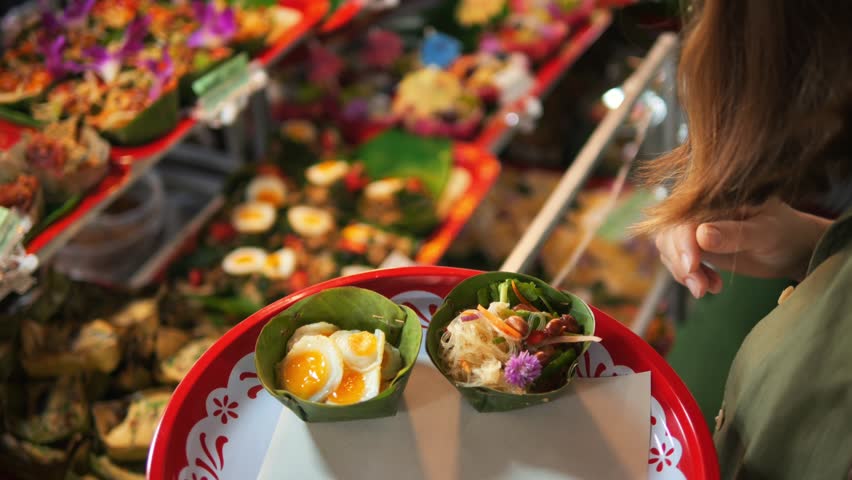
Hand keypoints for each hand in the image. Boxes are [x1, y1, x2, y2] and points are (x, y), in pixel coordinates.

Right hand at [654, 198, 831, 297]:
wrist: (793, 247)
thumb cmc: (786, 232)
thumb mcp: (765, 232)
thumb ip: (735, 234)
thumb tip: (702, 235)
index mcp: (715, 198)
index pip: (685, 218)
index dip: (683, 242)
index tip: (692, 267)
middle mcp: (700, 210)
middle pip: (670, 234)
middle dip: (680, 263)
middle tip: (701, 288)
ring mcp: (696, 228)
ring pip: (670, 249)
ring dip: (683, 273)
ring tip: (706, 289)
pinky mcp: (696, 246)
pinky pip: (679, 261)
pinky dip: (690, 277)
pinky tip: (712, 286)